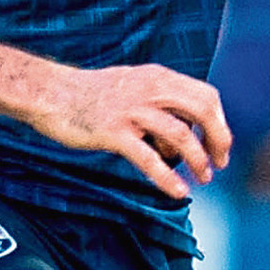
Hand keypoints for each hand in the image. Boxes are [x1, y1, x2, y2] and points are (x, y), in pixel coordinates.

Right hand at [31, 63, 231, 199]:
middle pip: (203, 111)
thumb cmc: (93, 95)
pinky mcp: (113, 132)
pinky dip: (168, 177)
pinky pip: (149, 158)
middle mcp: (151, 90)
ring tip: (203, 179)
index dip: (220, 123)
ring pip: (180, 135)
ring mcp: (132, 111)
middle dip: (218, 141)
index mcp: (159, 77)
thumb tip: (189, 129)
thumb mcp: (135, 85)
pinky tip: (179, 192)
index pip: (206, 96)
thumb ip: (162, 99)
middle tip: (219, 165)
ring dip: (198, 160)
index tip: (219, 146)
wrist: (50, 93)